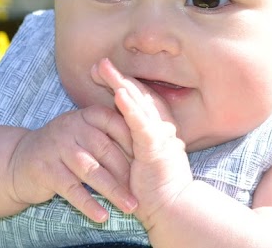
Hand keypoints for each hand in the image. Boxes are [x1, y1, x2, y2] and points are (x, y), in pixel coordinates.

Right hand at [7, 104, 137, 222]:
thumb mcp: (85, 134)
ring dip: (113, 190)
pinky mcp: (45, 169)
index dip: (135, 145)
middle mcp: (72, 127)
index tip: (151, 164)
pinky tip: (102, 216)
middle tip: (144, 192)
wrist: (19, 161)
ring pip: (91, 170)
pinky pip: (71, 189)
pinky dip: (88, 204)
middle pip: (106, 150)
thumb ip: (110, 135)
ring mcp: (57, 147)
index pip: (117, 125)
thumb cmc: (63, 149)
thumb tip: (150, 140)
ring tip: (130, 207)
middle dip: (127, 174)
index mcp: (87, 115)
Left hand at [92, 58, 193, 229]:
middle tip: (100, 62)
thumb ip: (129, 139)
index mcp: (159, 126)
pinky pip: (141, 124)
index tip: (102, 71)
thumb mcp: (138, 156)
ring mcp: (161, 135)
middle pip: (140, 94)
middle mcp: (163, 126)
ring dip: (122, 84)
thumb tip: (112, 124)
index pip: (140, 97)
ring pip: (140, 103)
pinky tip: (118, 94)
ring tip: (106, 70)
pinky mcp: (156, 148)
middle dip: (119, 77)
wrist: (170, 208)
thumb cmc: (152, 187)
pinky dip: (130, 108)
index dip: (122, 82)